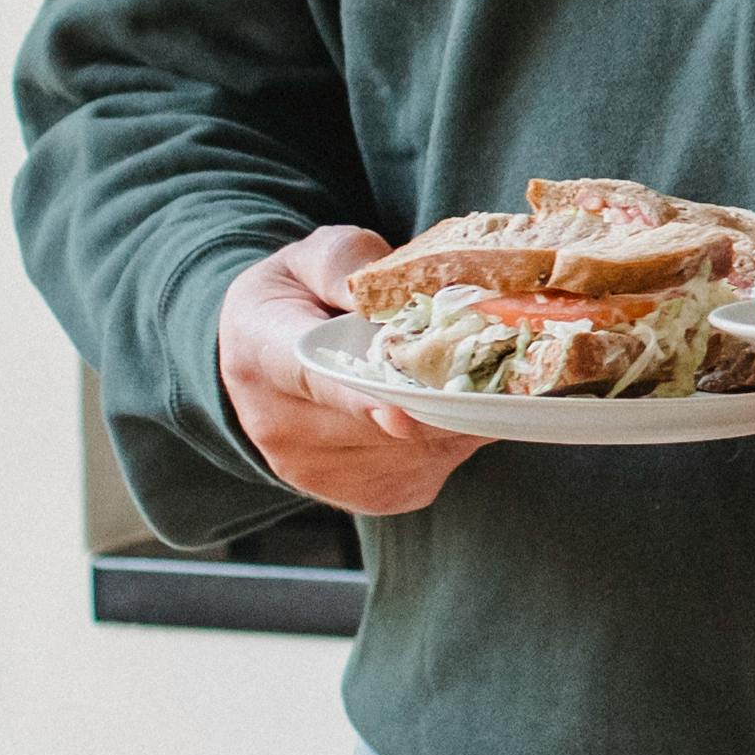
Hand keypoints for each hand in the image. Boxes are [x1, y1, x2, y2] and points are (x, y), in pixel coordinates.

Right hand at [217, 231, 480, 516]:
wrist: (264, 349)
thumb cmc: (300, 294)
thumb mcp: (315, 258)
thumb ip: (350, 266)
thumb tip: (395, 290)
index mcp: (263, 351)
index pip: (313, 380)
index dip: (361, 400)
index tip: (402, 413)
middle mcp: (277, 423)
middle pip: (372, 428)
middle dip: (436, 400)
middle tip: (490, 370)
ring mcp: (313, 469)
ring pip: (408, 455)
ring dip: (452, 423)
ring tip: (471, 382)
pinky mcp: (353, 495)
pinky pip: (422, 476)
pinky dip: (452, 446)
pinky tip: (452, 412)